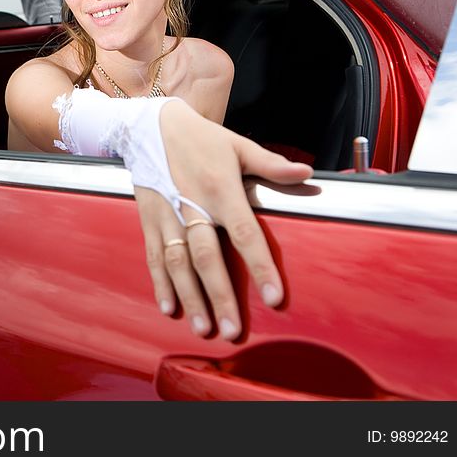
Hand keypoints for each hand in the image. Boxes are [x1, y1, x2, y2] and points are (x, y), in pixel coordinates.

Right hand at [135, 99, 312, 339]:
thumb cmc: (201, 138)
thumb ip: (272, 164)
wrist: (151, 126)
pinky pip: (154, 257)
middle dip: (220, 296)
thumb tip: (306, 173)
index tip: (274, 297)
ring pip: (178, 264)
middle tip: (233, 330)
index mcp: (220, 190)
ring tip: (203, 328)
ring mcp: (167, 217)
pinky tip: (169, 308)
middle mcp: (191, 207)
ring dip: (190, 298)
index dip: (260, 266)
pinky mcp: (149, 221)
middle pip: (207, 258)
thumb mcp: (238, 145)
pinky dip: (161, 284)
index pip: (244, 234)